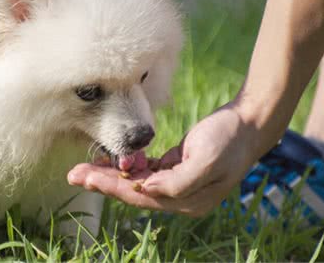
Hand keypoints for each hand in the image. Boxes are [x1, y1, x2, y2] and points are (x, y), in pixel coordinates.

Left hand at [67, 103, 271, 215]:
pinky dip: (127, 166)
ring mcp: (178, 184)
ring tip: (84, 169)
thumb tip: (145, 189)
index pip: (140, 196)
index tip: (85, 177)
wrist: (249, 122)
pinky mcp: (176, 168)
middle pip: (133, 191)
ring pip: (136, 182)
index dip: (111, 187)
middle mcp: (181, 198)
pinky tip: (109, 160)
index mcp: (188, 201)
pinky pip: (145, 171)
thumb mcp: (206, 159)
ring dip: (110, 175)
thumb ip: (176, 181)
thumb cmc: (229, 139)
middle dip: (103, 182)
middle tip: (74, 175)